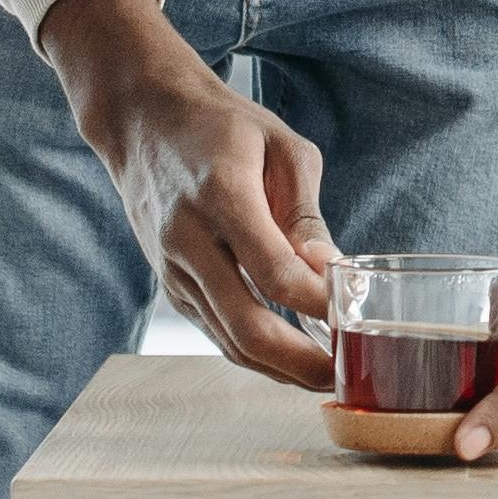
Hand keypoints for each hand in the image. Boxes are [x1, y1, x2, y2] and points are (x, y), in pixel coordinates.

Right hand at [39, 0, 334, 388]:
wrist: (142, 121)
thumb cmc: (223, 126)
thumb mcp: (282, 148)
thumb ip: (306, 214)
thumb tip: (333, 271)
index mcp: (222, 195)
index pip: (273, 271)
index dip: (317, 304)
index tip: (355, 317)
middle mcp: (189, 239)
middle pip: (245, 323)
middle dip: (299, 361)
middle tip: (344, 373)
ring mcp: (173, 267)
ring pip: (227, 339)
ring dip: (278, 368)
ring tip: (327, 376)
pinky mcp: (169, 283)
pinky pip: (215, 331)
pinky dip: (254, 353)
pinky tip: (292, 359)